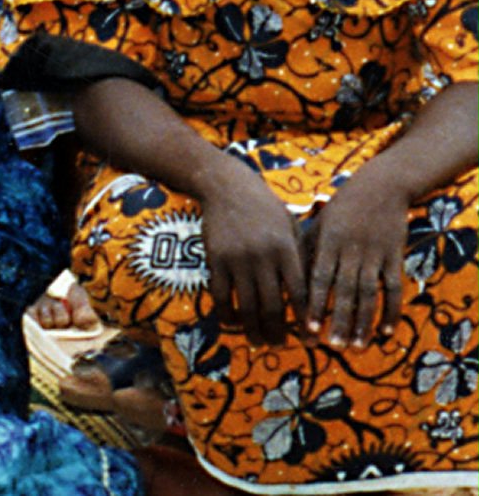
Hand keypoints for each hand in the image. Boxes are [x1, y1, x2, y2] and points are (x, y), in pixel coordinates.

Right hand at [199, 158, 305, 344]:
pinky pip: (220, 294)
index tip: (309, 339)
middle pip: (273, 306)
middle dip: (278, 331)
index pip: (300, 294)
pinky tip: (232, 323)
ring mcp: (236, 258)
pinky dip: (226, 313)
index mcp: (286, 249)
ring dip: (253, 329)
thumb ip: (300, 257)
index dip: (305, 320)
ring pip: (247, 305)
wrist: (225, 185)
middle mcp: (262, 257)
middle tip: (279, 345)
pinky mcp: (215, 258)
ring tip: (259, 342)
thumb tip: (315, 294)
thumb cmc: (265, 207)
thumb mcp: (290, 226)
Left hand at [305, 170, 410, 348]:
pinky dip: (390, 312)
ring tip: (356, 347)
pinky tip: (385, 333)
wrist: (380, 186)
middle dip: (337, 321)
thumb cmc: (342, 207)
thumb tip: (286, 276)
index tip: (307, 330)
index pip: (317, 279)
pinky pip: (392, 289)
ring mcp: (374, 255)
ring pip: (368, 294)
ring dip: (363, 323)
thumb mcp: (319, 222)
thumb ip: (306, 248)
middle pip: (343, 292)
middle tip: (332, 347)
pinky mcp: (394, 258)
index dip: (313, 305)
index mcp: (327, 241)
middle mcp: (349, 250)